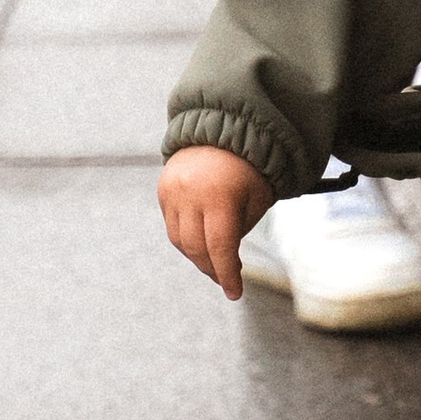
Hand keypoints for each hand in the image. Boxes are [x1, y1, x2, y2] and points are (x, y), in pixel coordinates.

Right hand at [158, 145, 271, 300]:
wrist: (222, 127)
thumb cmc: (249, 167)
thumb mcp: (257, 197)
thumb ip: (240, 229)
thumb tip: (225, 260)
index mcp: (221, 196)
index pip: (220, 247)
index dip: (227, 274)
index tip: (234, 293)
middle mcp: (192, 194)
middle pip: (197, 248)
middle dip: (212, 269)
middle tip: (225, 279)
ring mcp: (173, 192)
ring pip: (181, 241)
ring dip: (197, 257)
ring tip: (214, 263)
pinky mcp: (163, 190)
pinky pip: (173, 226)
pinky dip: (186, 240)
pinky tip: (200, 243)